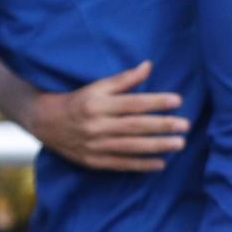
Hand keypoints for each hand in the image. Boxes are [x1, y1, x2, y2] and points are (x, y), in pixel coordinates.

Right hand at [28, 61, 188, 172]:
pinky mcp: (93, 161)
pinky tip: (160, 164)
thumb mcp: (97, 86)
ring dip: (157, 146)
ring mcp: (95, 145)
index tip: (178, 100)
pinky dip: (141, 165)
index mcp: (98, 103)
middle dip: (162, 125)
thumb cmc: (78, 100)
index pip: (132, 103)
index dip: (155, 101)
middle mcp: (97, 125)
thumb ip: (124, 79)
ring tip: (180, 144)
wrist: (45, 122)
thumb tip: (149, 66)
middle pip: (134, 126)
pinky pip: (120, 164)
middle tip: (186, 125)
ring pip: (131, 146)